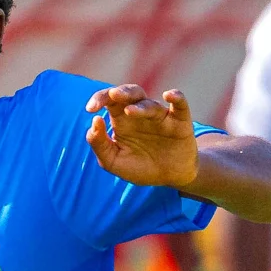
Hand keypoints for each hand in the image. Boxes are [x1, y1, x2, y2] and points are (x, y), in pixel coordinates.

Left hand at [85, 85, 199, 190]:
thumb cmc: (139, 167)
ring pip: (150, 104)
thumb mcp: (112, 161)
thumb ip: (99, 144)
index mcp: (122, 120)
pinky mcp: (180, 122)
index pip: (110, 101)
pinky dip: (177, 98)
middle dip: (121, 92)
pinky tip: (169, 95)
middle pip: (130, 94)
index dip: (100, 99)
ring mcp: (161, 116)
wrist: (169, 178)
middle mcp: (141, 114)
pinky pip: (180, 105)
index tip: (90, 109)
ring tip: (129, 111)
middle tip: (113, 95)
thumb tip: (94, 122)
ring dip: (140, 106)